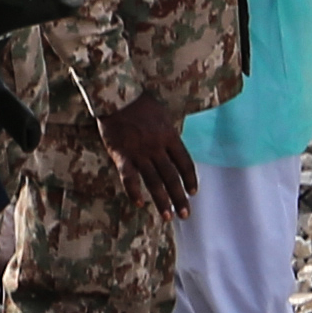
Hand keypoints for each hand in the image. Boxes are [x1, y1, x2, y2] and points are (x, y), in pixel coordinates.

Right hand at [103, 90, 196, 209]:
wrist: (117, 96)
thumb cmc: (140, 104)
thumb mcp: (162, 115)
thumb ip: (168, 135)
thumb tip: (175, 150)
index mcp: (170, 136)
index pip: (185, 162)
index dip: (190, 179)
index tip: (193, 192)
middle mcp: (157, 147)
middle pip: (172, 176)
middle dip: (180, 197)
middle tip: (186, 214)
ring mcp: (140, 152)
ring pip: (154, 181)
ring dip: (162, 201)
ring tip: (168, 216)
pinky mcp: (122, 155)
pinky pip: (129, 178)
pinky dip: (134, 192)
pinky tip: (139, 204)